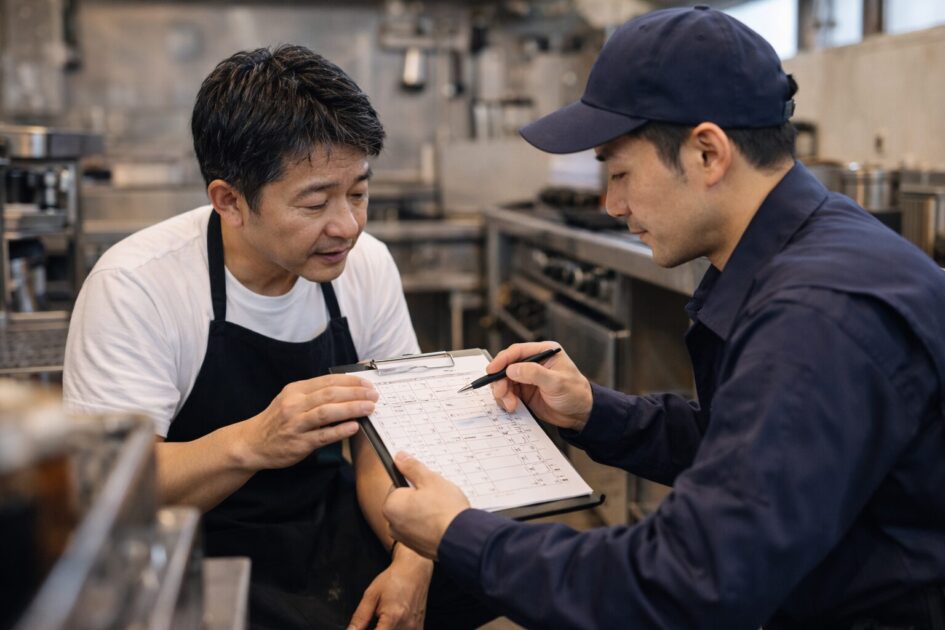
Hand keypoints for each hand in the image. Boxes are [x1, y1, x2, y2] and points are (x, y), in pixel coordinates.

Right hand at [237, 374, 376, 469]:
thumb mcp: (292, 400)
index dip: (351, 381)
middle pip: (331, 394)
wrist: (252, 442)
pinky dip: (340, 430)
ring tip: (369, 408)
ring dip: (352, 408)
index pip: (328, 381)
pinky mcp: (298, 443)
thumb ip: (315, 395)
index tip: (367, 384)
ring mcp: (296, 424)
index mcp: (296, 390)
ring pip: (327, 412)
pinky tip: (354, 427)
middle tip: (374, 396)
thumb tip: (348, 391)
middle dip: (356, 393)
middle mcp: (295, 404)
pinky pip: (323, 435)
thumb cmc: (278, 420)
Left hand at [347, 545, 432, 629]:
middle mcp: (406, 625)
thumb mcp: (371, 595)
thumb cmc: (394, 579)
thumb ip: (360, 617)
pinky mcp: (419, 628)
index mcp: (393, 617)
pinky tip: (393, 623)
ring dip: (386, 629)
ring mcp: (415, 628)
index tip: (364, 627)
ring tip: (383, 620)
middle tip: (374, 621)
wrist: (414, 570)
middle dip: (377, 629)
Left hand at [382, 452, 469, 558]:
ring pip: (415, 517)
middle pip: (406, 502)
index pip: (398, 486)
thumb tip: (399, 458)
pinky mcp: (419, 548)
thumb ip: (412, 468)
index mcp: (391, 506)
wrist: (462, 539)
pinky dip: (431, 526)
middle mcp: (394, 525)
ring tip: (442, 509)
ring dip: (426, 512)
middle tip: (437, 495)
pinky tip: (444, 522)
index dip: (414, 482)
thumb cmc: (445, 510)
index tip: (426, 483)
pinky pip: (422, 531)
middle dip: (420, 497)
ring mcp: (406, 539)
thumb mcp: (430, 480)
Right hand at [488, 342, 592, 431]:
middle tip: (500, 393)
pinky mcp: (524, 392)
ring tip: (510, 405)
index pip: (517, 351)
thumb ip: (534, 374)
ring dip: (502, 393)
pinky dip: (505, 400)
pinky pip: (507, 393)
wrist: (580, 414)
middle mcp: (533, 363)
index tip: (492, 370)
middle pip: (506, 367)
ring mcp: (527, 378)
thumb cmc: (575, 393)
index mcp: (544, 352)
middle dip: (500, 380)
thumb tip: (511, 369)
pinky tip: (512, 407)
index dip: (502, 360)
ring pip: (504, 381)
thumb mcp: (557, 382)